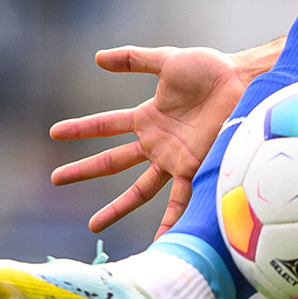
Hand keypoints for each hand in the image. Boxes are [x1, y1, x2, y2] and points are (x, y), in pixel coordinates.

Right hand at [50, 46, 251, 235]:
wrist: (242, 81)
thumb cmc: (210, 70)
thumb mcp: (166, 60)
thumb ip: (134, 59)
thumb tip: (97, 57)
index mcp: (148, 118)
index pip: (106, 125)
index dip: (81, 128)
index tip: (55, 133)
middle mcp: (157, 142)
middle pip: (113, 161)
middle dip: (84, 170)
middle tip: (56, 179)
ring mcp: (174, 158)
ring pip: (139, 189)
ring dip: (117, 206)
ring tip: (94, 226)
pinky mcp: (194, 167)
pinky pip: (181, 199)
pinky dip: (171, 220)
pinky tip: (161, 241)